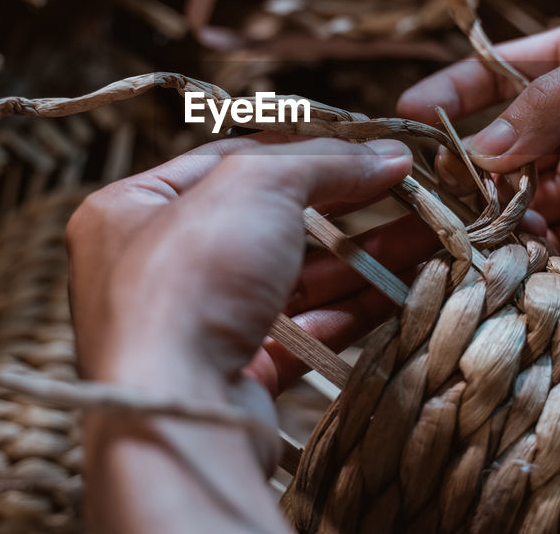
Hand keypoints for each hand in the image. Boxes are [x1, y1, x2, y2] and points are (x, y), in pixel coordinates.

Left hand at [67, 134, 412, 532]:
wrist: (178, 409)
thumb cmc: (190, 277)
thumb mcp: (255, 184)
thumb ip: (322, 161)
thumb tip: (387, 155)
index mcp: (132, 208)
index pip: (230, 159)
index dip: (304, 149)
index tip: (370, 148)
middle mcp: (156, 266)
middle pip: (270, 220)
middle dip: (345, 205)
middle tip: (409, 192)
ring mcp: (198, 325)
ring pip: (294, 279)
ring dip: (363, 257)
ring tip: (427, 236)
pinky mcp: (237, 375)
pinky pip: (304, 332)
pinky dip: (354, 309)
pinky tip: (405, 287)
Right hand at [399, 11, 559, 267]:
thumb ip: (559, 96)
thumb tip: (483, 143)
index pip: (497, 78)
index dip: (448, 95)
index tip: (402, 115)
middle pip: (496, 150)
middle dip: (452, 169)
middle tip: (411, 192)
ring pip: (518, 206)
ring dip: (481, 219)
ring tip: (442, 235)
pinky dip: (527, 260)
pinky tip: (498, 264)